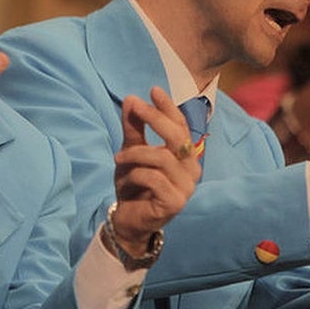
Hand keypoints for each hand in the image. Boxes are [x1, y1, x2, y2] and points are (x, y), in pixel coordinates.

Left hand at [110, 87, 200, 255]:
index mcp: (185, 155)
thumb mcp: (131, 151)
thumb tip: (131, 99)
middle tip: (135, 108)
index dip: (169, 107)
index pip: (181, 126)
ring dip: (135, 154)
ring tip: (117, 158)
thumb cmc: (134, 184)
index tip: (153, 90)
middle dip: (155, 118)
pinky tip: (126, 181)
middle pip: (177, 137)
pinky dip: (135, 174)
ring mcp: (186, 187)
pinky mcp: (175, 202)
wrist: (129, 219)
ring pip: (162, 157)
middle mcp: (192, 169)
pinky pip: (153, 178)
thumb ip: (134, 128)